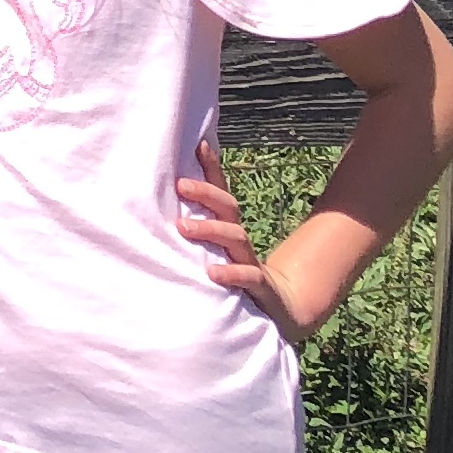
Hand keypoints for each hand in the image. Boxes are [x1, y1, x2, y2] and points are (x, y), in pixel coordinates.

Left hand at [176, 136, 321, 344]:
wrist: (279, 308)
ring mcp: (250, 261)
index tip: (198, 145)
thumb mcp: (216, 249)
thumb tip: (173, 194)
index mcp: (229, 227)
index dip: (211, 168)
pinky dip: (231, 273)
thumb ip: (199, 224)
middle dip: (206, 194)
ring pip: (236, 237)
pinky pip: (248, 277)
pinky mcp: (260, 288)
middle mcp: (240, 240)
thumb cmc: (236, 272)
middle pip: (228, 208)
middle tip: (180, 185)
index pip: (221, 192)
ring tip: (184, 227)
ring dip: (211, 230)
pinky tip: (213, 273)